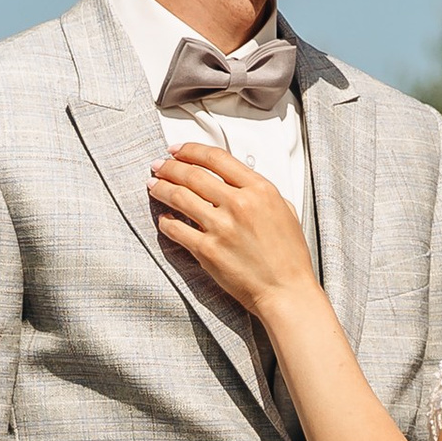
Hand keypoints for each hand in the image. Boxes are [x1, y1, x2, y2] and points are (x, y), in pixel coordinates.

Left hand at [147, 141, 314, 317]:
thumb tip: (237, 180)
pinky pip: (176, 230)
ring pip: (179, 197)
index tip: (178, 150)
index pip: (216, 158)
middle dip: (170, 167)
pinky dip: (165, 221)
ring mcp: (221, 227)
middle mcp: (239, 204)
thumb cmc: (288, 256)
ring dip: (161, 188)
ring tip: (153, 186)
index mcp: (259, 189)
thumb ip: (258, 191)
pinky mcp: (207, 251)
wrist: (285, 290)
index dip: (191, 150)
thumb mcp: (283, 209)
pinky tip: (163, 218)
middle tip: (159, 166)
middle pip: (192, 174)